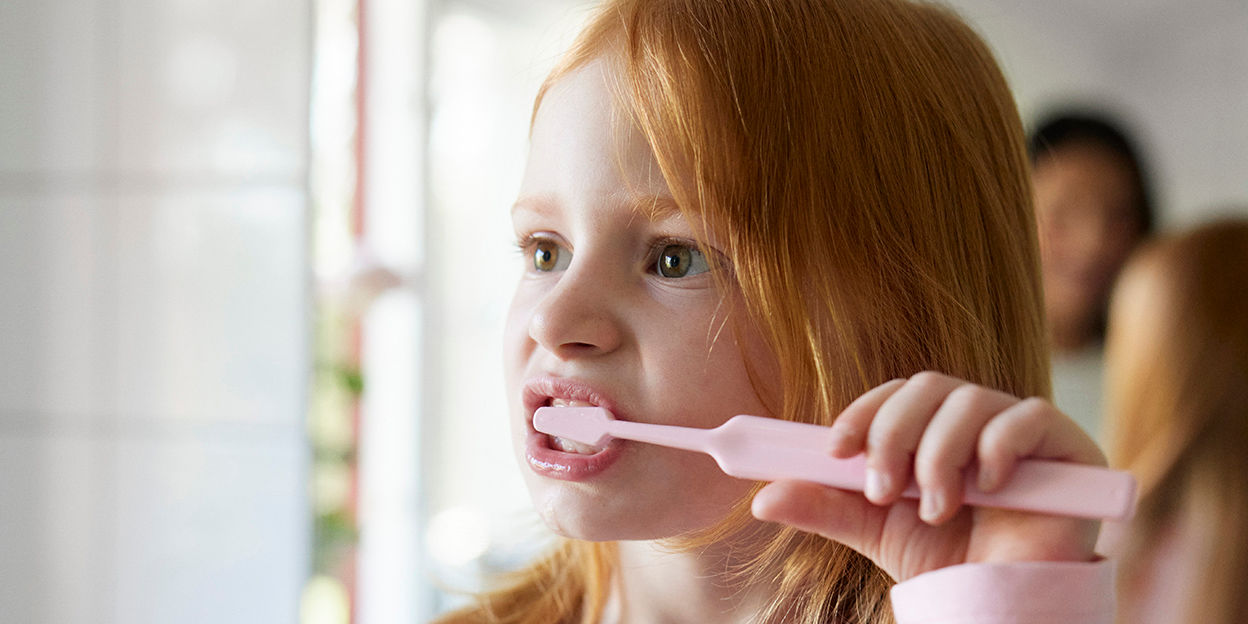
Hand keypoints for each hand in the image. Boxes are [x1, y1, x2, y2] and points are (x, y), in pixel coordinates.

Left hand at [750, 371, 1103, 581]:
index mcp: (933, 430)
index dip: (865, 413)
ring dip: (939, 455)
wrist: (1003, 604)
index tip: (836, 449)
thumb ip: (826, 505)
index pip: (897, 395)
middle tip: (883, 490)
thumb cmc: (946, 562)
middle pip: (929, 387)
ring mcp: (1022, 431)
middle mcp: (977, 421)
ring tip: (936, 510)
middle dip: (895, 435)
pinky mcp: (1067, 447)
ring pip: (970, 401)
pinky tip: (986, 488)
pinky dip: (997, 447)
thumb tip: (762, 498)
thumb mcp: (875, 530)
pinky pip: (1028, 417)